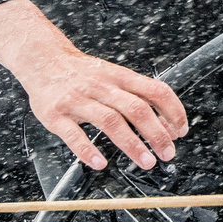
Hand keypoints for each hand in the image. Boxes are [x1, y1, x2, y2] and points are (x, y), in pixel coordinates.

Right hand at [0, 0, 188, 171]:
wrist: (42, 59)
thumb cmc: (81, 73)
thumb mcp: (113, 76)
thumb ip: (137, 96)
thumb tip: (166, 124)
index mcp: (119, 77)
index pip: (155, 90)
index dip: (173, 111)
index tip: (180, 131)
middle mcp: (101, 86)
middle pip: (135, 108)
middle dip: (156, 133)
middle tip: (167, 153)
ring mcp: (77, 100)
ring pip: (109, 121)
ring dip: (131, 144)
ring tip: (145, 162)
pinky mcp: (55, 114)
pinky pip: (73, 134)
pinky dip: (87, 150)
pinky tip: (100, 163)